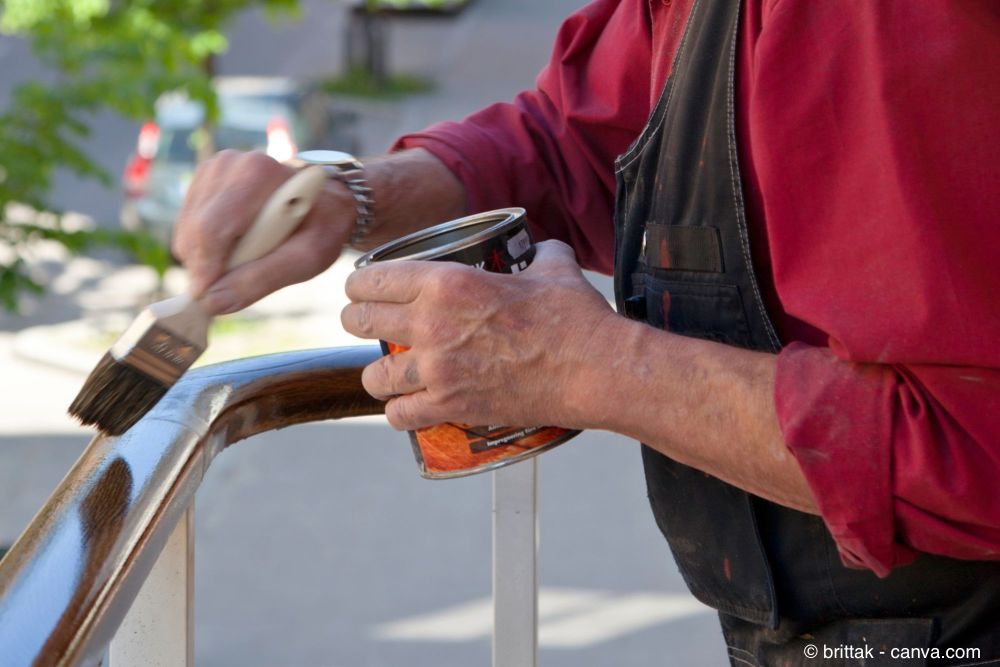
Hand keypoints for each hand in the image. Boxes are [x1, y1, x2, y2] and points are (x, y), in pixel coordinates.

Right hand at [173, 150, 353, 314]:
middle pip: (195, 231)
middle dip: (207, 266)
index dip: (205, 267)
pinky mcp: (202, 181)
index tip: (208, 297)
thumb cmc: (321, 227)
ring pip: (186, 231)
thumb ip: (263, 278)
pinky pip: (186, 227)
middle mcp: (229, 164)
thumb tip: (212, 302)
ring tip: (247, 257)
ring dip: (208, 258)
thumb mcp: (308, 257)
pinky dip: (206, 247)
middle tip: (236, 282)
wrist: (324, 200)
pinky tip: (237, 246)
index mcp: (259, 174)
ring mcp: (213, 169)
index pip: (213, 228)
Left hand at [341, 240, 615, 429]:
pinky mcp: (450, 407)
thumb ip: (537, 253)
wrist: (595, 370)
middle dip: (357, 321)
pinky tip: (407, 407)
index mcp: (448, 282)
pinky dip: (399, 413)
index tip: (360, 289)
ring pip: (374, 376)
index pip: (373, 279)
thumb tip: (540, 248)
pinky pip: (399, 416)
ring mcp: (438, 370)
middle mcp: (432, 324)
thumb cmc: (575, 319)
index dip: (359, 284)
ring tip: (388, 373)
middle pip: (361, 321)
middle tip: (364, 324)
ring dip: (378, 373)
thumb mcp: (553, 267)